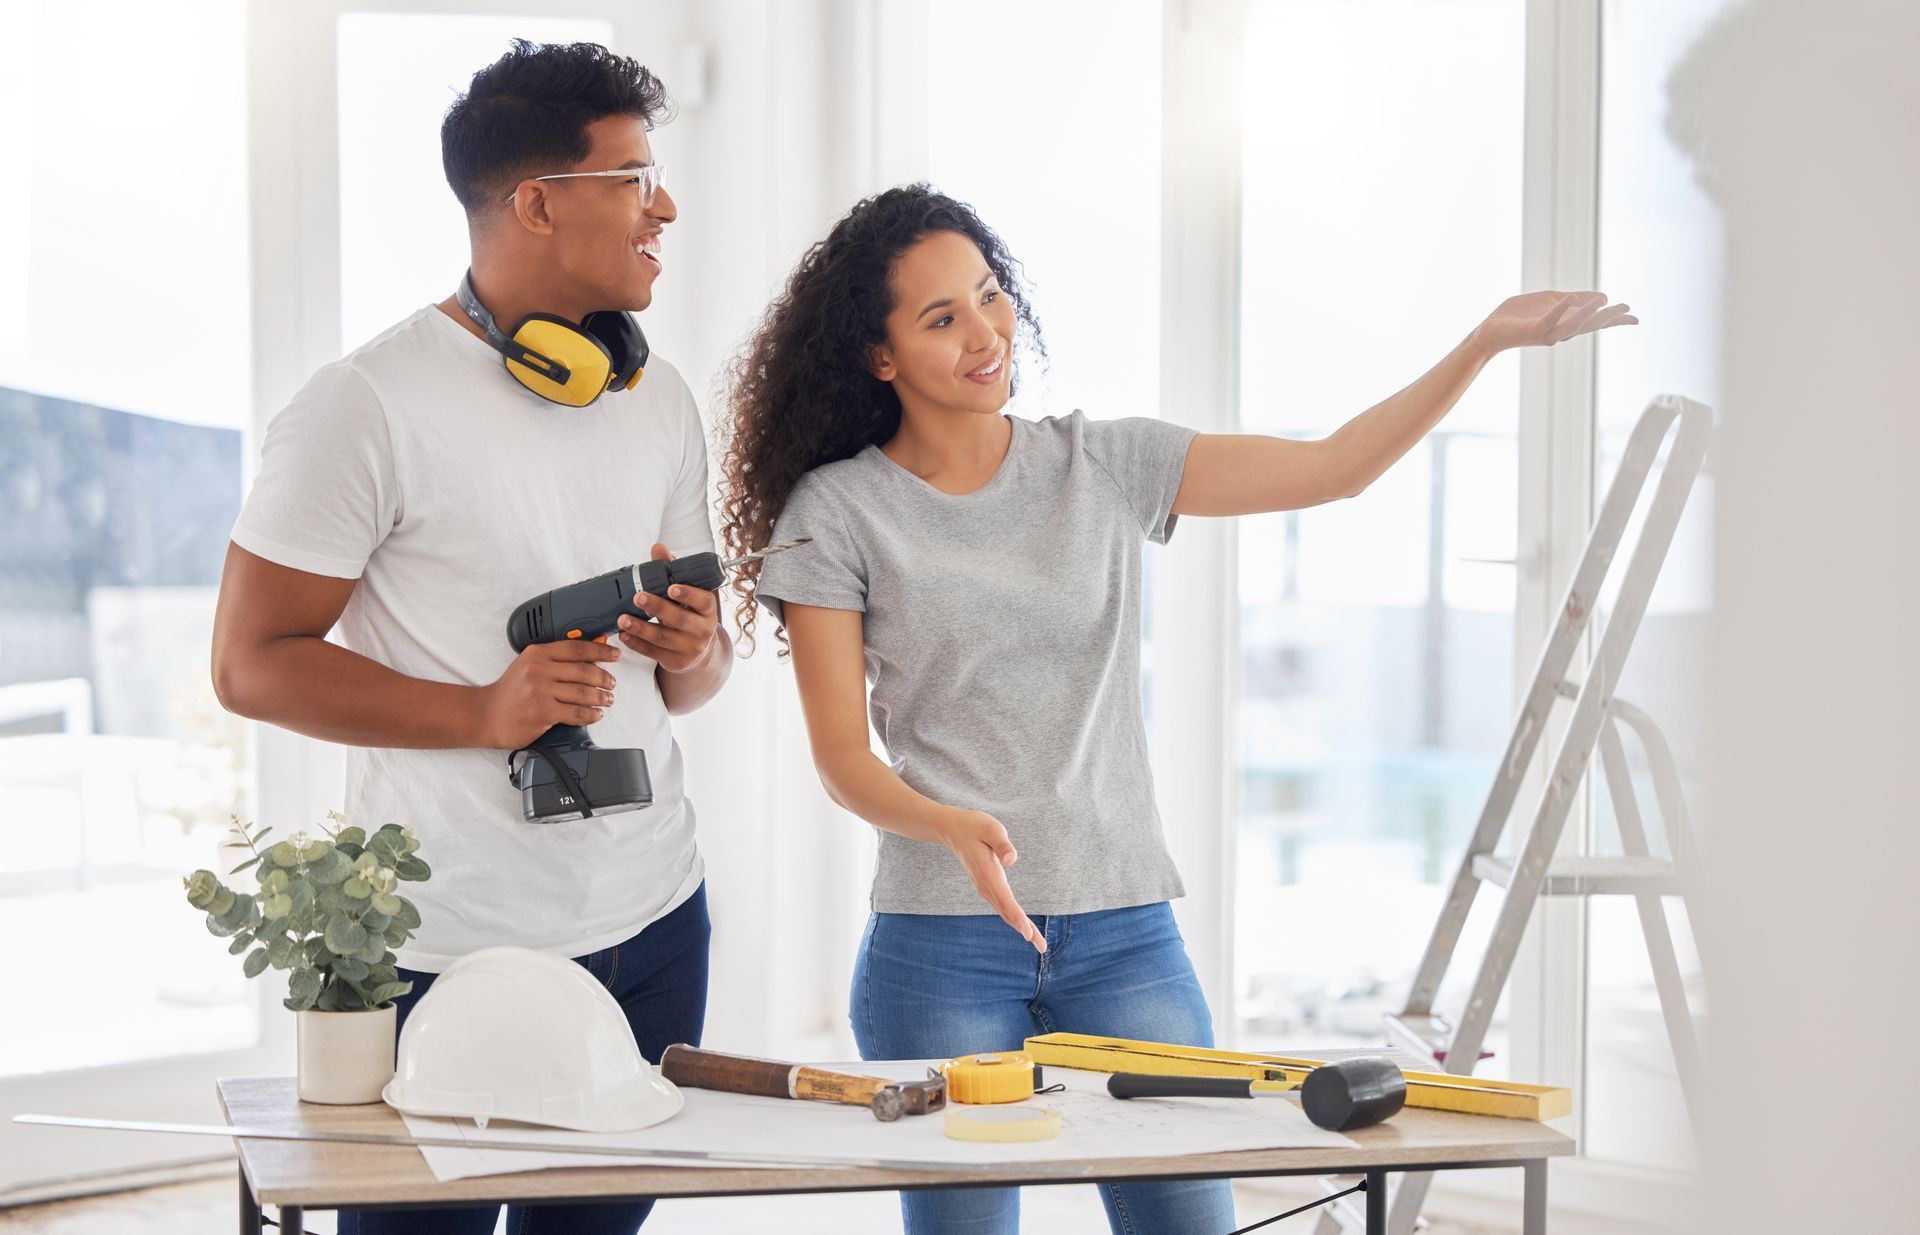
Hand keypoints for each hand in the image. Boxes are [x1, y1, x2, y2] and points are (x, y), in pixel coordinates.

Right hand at [475, 638, 620, 748]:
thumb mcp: (528, 665)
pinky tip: (596, 714)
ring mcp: (540, 691)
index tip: (614, 654)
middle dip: (604, 678)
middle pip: (584, 670)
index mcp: (537, 653)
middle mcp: (539, 669)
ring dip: (601, 697)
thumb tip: (590, 657)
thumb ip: (555, 660)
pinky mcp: (543, 712)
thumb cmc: (510, 691)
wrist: (486, 714)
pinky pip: (577, 712)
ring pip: (583, 692)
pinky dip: (591, 714)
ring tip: (607, 699)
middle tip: (612, 683)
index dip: (601, 651)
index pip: (577, 648)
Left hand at [615, 543, 724, 672]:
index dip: (688, 594)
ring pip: (663, 638)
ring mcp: (691, 648)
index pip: (703, 601)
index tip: (671, 587)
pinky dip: (637, 644)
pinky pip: (654, 653)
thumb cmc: (689, 613)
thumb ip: (672, 570)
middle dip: (657, 607)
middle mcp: (703, 630)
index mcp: (708, 609)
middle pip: (680, 619)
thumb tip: (659, 548)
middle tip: (637, 597)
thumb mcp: (685, 594)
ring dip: (641, 628)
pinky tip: (624, 635)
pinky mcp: (677, 662)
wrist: (698, 650)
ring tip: (622, 618)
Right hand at [939, 808, 1045, 952]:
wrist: (953, 830)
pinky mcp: (987, 886)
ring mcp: (985, 887)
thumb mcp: (991, 829)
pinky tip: (1022, 925)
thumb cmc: (975, 826)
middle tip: (1042, 947)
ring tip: (1038, 942)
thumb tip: (1011, 861)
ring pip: (1005, 911)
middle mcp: (985, 885)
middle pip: (1007, 912)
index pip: (1005, 899)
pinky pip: (1002, 906)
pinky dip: (1014, 917)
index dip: (1017, 916)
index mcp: (988, 873)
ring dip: (1021, 926)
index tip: (1028, 934)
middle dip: (1025, 929)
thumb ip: (1002, 844)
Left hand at [1472, 290, 1636, 354]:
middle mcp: (1560, 332)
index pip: (1594, 322)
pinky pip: (1549, 320)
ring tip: (1604, 301)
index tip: (1635, 318)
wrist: (1490, 330)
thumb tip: (1601, 297)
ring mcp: (1547, 333)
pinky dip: (1559, 310)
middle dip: (1608, 318)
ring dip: (1588, 313)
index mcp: (1565, 324)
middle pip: (1589, 325)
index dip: (1614, 320)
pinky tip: (1569, 297)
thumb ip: (1573, 300)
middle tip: (1628, 310)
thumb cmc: (1518, 316)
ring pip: (1573, 325)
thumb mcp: (1551, 301)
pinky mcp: (1532, 331)